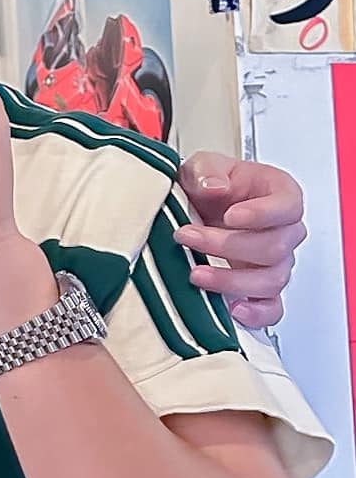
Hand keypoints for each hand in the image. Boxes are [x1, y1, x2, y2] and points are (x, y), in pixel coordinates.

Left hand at [174, 153, 305, 328]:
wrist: (197, 205)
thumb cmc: (210, 184)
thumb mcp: (203, 165)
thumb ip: (207, 170)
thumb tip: (215, 186)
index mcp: (280, 195)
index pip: (288, 207)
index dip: (262, 214)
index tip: (230, 215)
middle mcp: (283, 231)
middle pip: (273, 248)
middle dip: (227, 245)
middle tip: (190, 237)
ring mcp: (275, 262)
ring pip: (270, 280)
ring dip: (231, 279)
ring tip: (196, 273)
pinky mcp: (262, 288)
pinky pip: (272, 309)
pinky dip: (255, 313)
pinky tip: (231, 308)